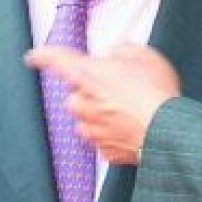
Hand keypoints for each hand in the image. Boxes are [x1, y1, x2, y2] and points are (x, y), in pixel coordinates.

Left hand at [26, 45, 181, 163]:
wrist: (168, 131)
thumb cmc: (155, 92)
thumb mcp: (143, 54)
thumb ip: (122, 51)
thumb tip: (118, 56)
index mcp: (87, 73)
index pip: (56, 60)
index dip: (44, 55)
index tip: (34, 56)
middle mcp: (82, 103)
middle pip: (78, 93)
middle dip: (95, 89)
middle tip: (124, 87)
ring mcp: (91, 130)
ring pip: (90, 118)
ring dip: (105, 112)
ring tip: (135, 108)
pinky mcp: (104, 150)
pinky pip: (105, 137)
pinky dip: (117, 132)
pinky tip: (137, 126)